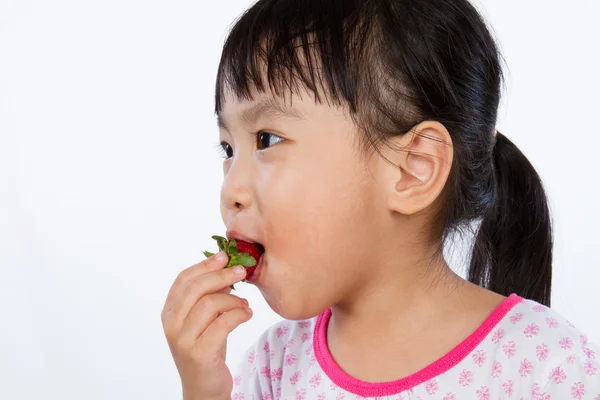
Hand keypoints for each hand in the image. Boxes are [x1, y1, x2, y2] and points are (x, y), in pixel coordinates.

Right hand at [161, 251, 251, 399]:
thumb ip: (209, 296)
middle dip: (221, 275)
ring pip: (210, 304)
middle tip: (241, 271)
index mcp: (169, 313)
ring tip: (245, 304)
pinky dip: (239, 314)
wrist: (205, 387)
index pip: (183, 279)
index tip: (224, 256)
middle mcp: (171, 325)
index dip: (204, 265)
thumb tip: (227, 268)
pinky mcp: (199, 354)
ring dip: (233, 299)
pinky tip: (247, 314)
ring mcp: (183, 340)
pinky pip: (223, 324)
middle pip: (196, 288)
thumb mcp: (205, 320)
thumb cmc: (208, 348)